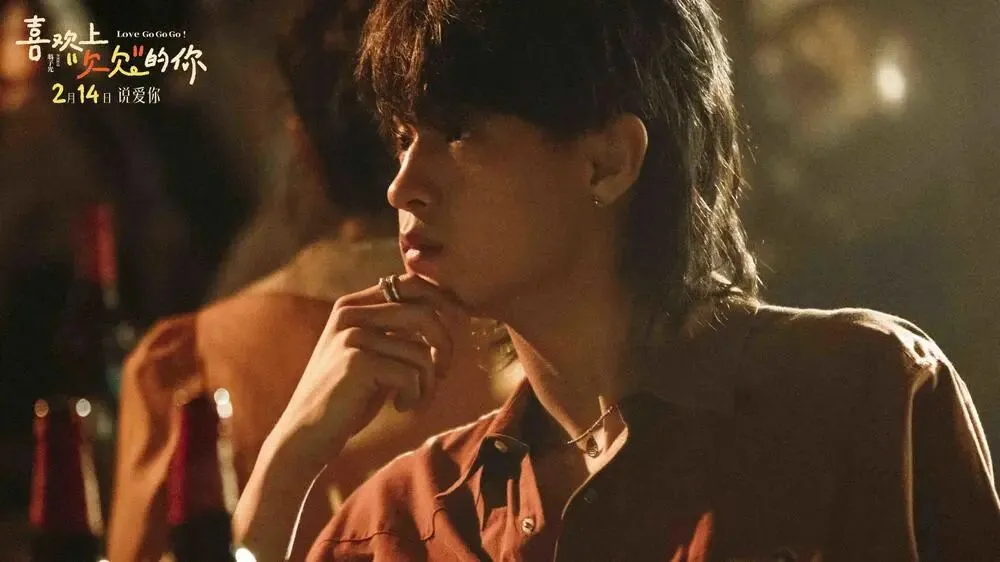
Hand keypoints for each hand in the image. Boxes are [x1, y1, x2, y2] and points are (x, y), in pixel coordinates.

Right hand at [234, 274, 470, 557]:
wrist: (305, 435)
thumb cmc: (347, 399)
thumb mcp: (370, 356)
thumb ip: (396, 332)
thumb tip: (447, 314)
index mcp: (352, 305)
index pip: (411, 284)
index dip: (442, 306)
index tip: (449, 338)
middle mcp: (350, 313)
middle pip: (424, 313)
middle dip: (445, 345)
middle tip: (441, 373)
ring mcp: (351, 336)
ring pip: (421, 351)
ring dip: (428, 381)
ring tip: (414, 398)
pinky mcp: (357, 362)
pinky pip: (411, 374)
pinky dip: (415, 395)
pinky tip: (400, 407)